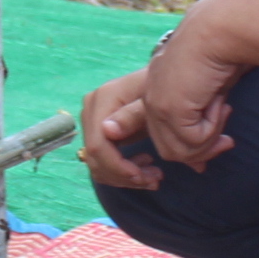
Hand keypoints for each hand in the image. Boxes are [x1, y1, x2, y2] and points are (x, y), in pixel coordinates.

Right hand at [79, 69, 164, 190]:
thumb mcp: (155, 100)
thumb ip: (134, 115)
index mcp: (102, 99)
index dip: (118, 167)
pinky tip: (145, 166)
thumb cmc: (166, 87)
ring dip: (124, 178)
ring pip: (97, 164)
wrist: (167, 78)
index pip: (98, 145)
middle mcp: (90, 109)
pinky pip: (102, 161)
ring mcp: (92, 120)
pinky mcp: (99, 130)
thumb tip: (107, 132)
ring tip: (154, 175)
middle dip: (124, 176)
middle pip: (95, 158)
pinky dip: (121, 172)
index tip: (145, 176)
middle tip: (155, 179)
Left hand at [138, 11, 243, 171]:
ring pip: (180, 151)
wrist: (219, 29)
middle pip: (169, 150)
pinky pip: (193, 140)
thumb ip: (203, 118)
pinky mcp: (169, 109)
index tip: (218, 144)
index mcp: (156, 91)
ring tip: (225, 113)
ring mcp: (156, 105)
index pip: (164, 136)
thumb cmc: (221, 51)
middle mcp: (150, 98)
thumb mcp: (208, 91)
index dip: (190, 148)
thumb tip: (213, 152)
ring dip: (208, 140)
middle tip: (228, 141)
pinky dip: (212, 129)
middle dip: (201, 152)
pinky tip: (220, 104)